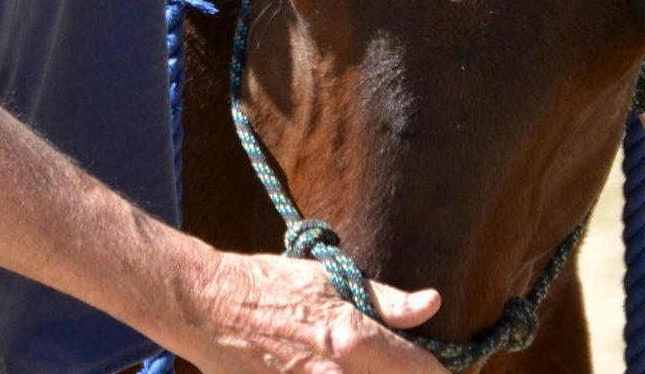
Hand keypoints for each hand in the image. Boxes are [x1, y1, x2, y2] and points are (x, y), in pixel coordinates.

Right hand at [173, 251, 445, 373]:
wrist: (204, 305)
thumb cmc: (267, 285)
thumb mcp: (328, 280)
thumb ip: (385, 301)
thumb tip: (432, 304)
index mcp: (354, 340)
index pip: (424, 371)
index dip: (439, 373)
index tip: (439, 370)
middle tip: (390, 364)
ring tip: (351, 365)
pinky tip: (326, 369)